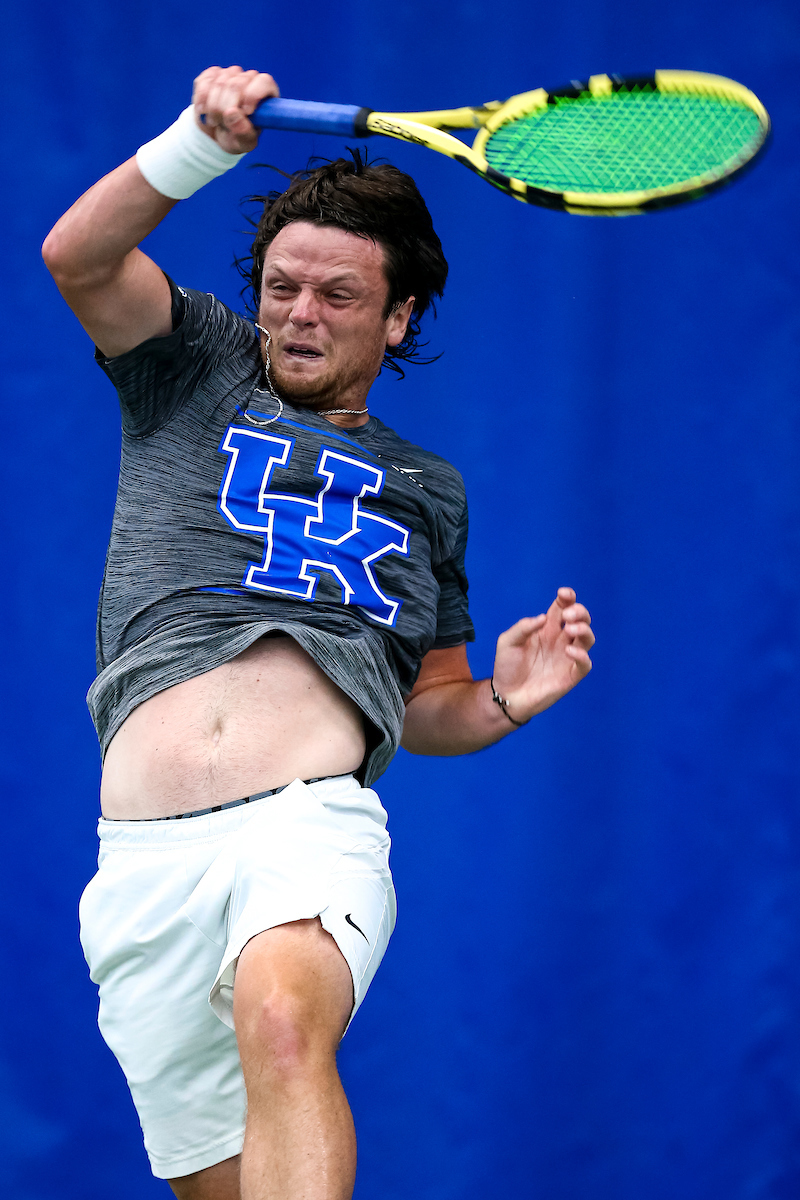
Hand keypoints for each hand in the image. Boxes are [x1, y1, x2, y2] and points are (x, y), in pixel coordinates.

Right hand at [192, 66, 278, 153]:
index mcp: (265, 94)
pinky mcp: (212, 74)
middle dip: (226, 108)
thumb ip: (243, 132)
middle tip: (223, 125)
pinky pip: (204, 82)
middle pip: (237, 84)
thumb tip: (232, 113)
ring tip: (216, 121)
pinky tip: (204, 111)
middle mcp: (249, 80)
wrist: (216, 135)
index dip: (253, 94)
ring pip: (219, 83)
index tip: (246, 111)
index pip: (264, 82)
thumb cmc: (237, 138)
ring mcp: (230, 74)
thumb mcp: (244, 143)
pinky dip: (201, 100)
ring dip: (213, 107)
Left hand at [491, 587, 594, 722]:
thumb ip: (523, 627)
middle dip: (579, 612)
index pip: (563, 608)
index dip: (567, 598)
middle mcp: (560, 641)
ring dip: (583, 630)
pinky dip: (582, 655)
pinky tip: (569, 651)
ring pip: (587, 638)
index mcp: (547, 629)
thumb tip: (543, 617)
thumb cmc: (507, 667)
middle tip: (566, 617)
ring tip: (569, 630)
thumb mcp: (507, 642)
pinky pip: (585, 664)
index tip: (563, 594)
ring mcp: (567, 658)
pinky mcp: (570, 676)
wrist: (506, 695)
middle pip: (580, 620)